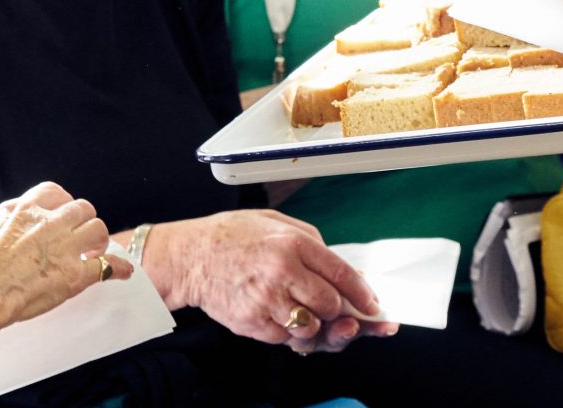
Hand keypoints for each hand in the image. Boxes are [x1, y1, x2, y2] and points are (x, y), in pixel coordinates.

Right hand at [0, 182, 125, 335]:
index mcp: (20, 210)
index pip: (53, 192)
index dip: (62, 203)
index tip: (61, 214)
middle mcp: (46, 222)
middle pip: (82, 208)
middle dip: (83, 222)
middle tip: (79, 237)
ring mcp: (63, 246)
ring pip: (99, 230)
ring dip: (99, 241)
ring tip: (95, 253)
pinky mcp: (74, 275)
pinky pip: (108, 265)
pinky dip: (118, 269)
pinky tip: (122, 272)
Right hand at [153, 210, 395, 352]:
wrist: (190, 256)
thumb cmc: (233, 236)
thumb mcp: (276, 222)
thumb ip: (312, 242)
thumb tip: (343, 269)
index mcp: (293, 244)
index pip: (342, 275)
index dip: (362, 294)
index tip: (372, 306)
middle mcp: (283, 272)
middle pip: (331, 306)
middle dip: (338, 311)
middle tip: (333, 308)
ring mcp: (267, 300)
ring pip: (310, 328)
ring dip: (313, 325)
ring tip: (299, 308)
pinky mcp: (252, 323)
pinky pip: (285, 339)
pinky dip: (288, 332)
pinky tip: (278, 313)